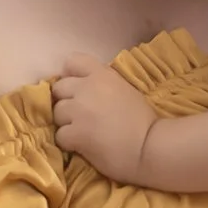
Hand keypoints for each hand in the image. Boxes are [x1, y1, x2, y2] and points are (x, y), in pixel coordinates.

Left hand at [51, 54, 159, 181]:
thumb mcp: (124, 89)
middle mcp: (87, 87)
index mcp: (102, 74)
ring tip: (82, 132)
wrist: (150, 147)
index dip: (71, 76)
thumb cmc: (144, 121)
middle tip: (80, 116)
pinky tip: (83, 146)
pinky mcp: (76, 133)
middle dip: (66, 102)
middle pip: (58, 89)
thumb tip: (84, 86)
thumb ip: (103, 84)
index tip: (78, 90)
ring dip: (66, 123)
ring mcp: (79, 110)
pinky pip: (59, 136)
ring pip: (56, 113)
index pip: (72, 61)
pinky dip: (69, 142)